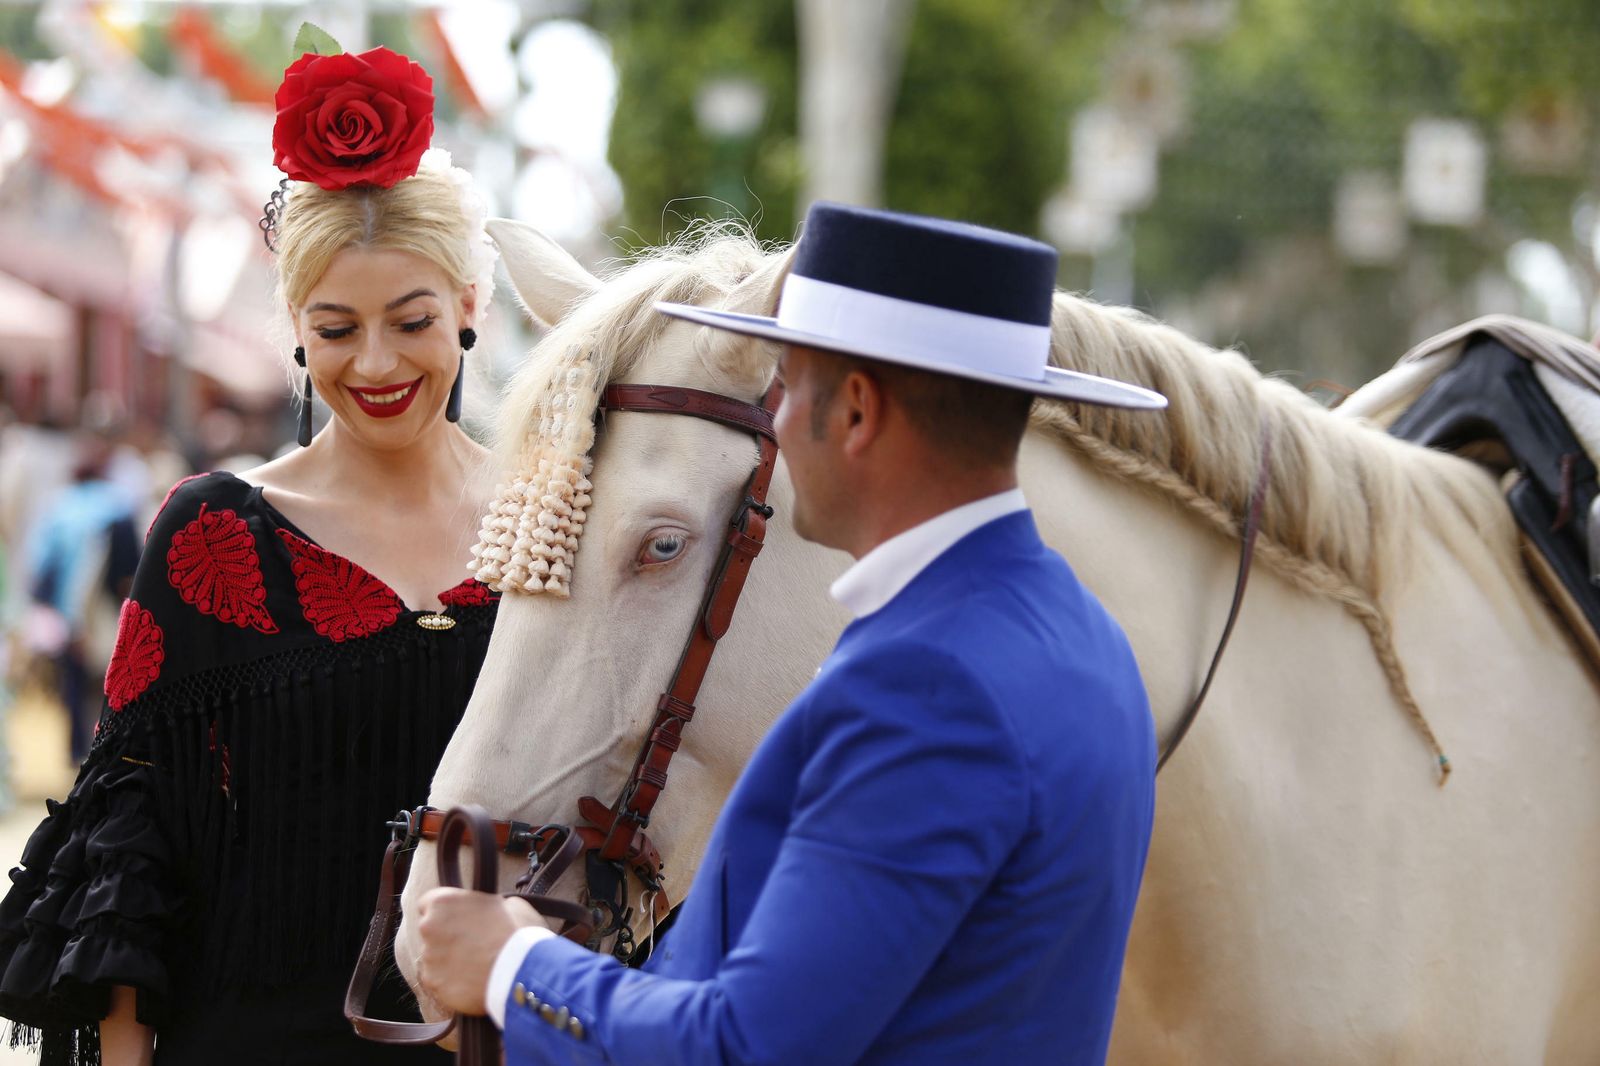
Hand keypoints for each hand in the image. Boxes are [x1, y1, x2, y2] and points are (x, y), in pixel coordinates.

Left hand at [415, 889, 548, 1015]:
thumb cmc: (518, 935)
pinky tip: (472, 981)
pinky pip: (439, 981)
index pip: (427, 903)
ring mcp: (429, 957)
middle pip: (430, 931)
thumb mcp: (509, 904)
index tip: (456, 920)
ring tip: (476, 966)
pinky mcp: (433, 983)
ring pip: (434, 958)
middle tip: (471, 944)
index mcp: (444, 902)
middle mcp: (429, 927)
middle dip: (446, 937)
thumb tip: (486, 912)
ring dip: (449, 960)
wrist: (521, 973)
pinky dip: (451, 982)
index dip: (444, 912)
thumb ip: (487, 905)